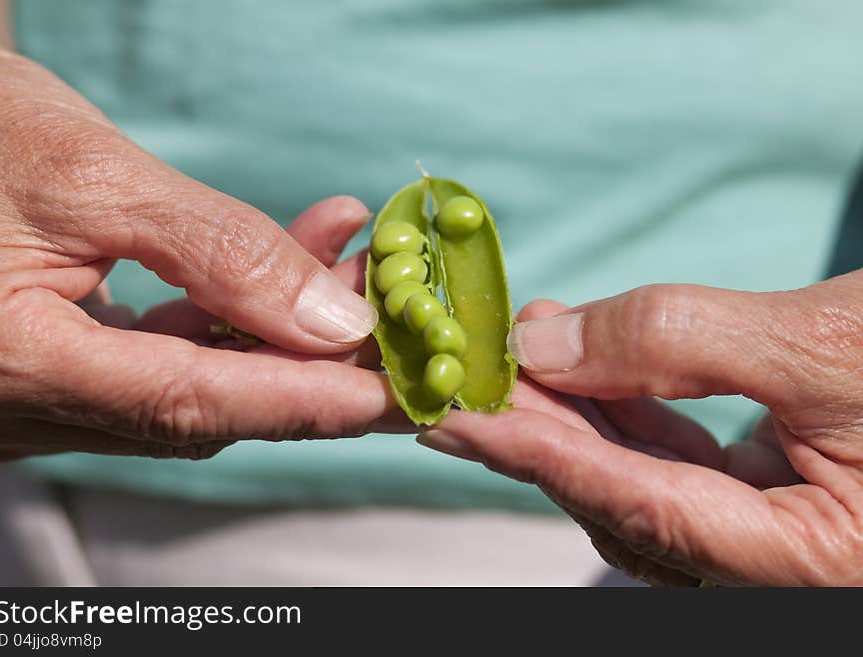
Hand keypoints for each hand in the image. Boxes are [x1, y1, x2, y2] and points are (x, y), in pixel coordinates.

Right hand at [0, 45, 401, 460]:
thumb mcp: (88, 174)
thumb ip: (216, 252)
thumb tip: (331, 323)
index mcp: (10, 365)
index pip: (190, 404)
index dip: (304, 402)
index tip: (396, 393)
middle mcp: (20, 407)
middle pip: (204, 405)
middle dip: (311, 367)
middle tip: (398, 324)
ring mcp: (37, 399)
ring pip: (193, 385)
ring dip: (282, 333)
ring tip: (354, 267)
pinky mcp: (57, 373)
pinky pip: (163, 359)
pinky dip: (232, 318)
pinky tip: (287, 267)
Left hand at [418, 278, 862, 585]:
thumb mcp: (822, 343)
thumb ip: (680, 342)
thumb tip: (548, 343)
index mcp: (808, 565)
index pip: (635, 504)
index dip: (534, 453)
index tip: (451, 414)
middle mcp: (779, 567)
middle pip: (621, 498)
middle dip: (541, 430)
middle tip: (470, 370)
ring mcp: (772, 535)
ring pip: (638, 481)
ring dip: (574, 415)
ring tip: (521, 348)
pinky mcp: (768, 495)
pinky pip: (674, 462)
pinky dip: (623, 410)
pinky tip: (585, 361)